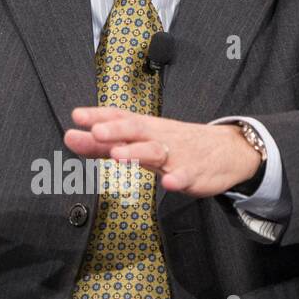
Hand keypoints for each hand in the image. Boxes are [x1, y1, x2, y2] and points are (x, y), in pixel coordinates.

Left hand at [64, 107, 260, 197]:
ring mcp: (177, 155)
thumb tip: (70, 137)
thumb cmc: (177, 145)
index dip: (99, 116)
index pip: (120, 117)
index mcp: (145, 129)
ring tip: (118, 155)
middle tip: (95, 131)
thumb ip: (102, 144)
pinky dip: (177, 179)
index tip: (77, 116)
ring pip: (156, 151)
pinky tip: (168, 183)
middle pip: (136, 129)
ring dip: (137, 152)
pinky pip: (186, 176)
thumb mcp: (140, 142)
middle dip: (115, 130)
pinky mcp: (195, 173)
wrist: (228, 151)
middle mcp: (158, 138)